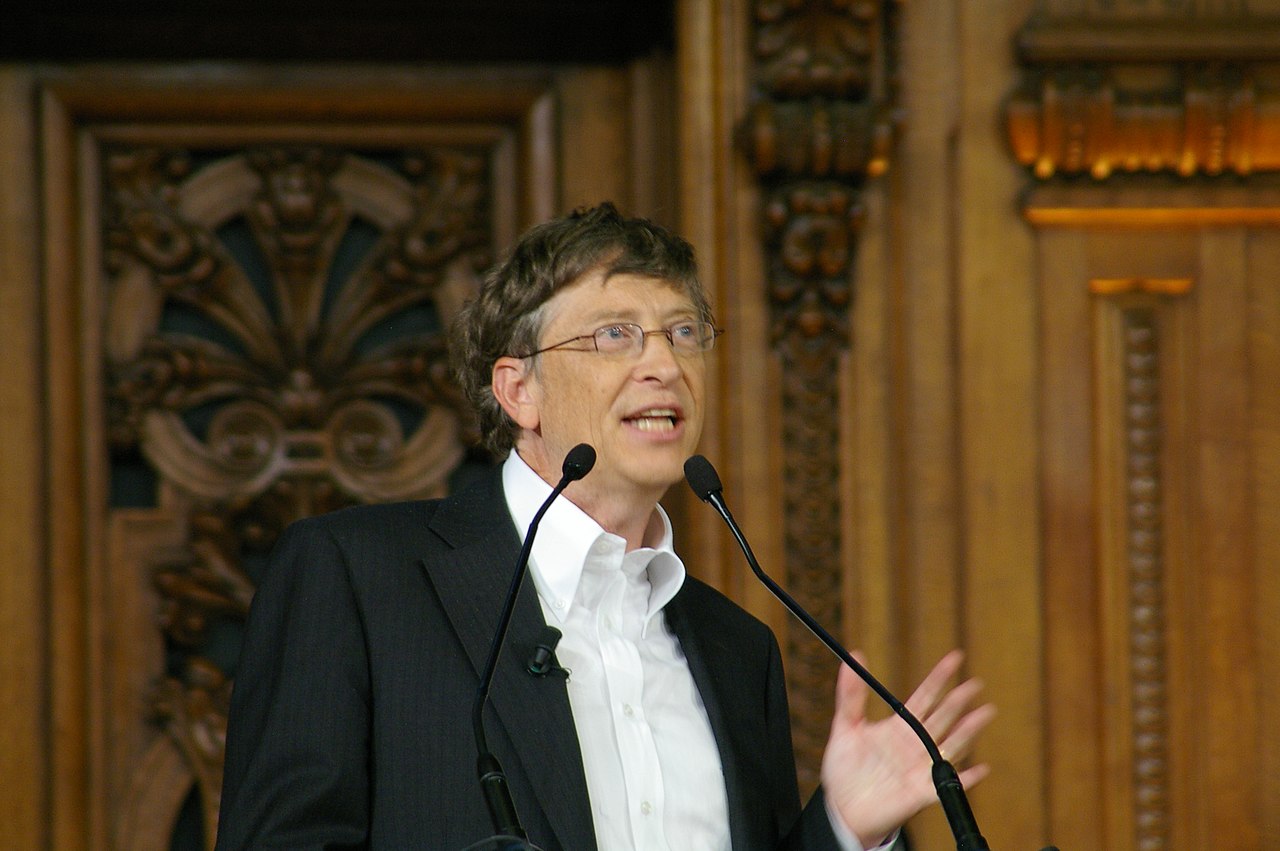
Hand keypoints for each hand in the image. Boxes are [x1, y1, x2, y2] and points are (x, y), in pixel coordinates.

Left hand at [819, 650, 995, 847]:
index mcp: (900, 727)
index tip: (955, 658)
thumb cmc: (845, 770)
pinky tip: (979, 769)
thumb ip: (850, 695)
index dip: (939, 678)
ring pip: (950, 745)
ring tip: (984, 713)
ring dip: (968, 731)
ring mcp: (921, 768)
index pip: (925, 697)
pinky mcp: (922, 793)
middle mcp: (916, 744)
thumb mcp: (845, 728)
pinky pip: (947, 785)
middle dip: (958, 701)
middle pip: (942, 718)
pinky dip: (965, 778)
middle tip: (974, 684)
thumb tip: (852, 658)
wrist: (843, 808)